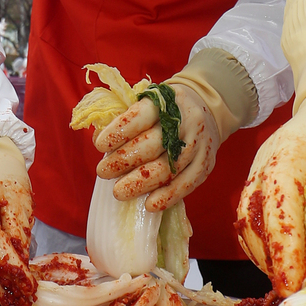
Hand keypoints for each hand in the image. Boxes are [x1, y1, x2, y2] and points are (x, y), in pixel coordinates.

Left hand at [95, 82, 220, 211]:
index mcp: (166, 100)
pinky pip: (187, 183)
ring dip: (142, 183)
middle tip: (103, 171)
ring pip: (169, 167)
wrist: (205, 109)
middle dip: (125, 160)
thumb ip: (124, 120)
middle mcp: (185, 120)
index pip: (142, 115)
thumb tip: (99, 140)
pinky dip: (168, 196)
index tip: (100, 145)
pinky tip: (149, 205)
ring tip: (119, 192)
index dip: (121, 131)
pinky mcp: (206, 163)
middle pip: (154, 144)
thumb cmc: (165, 110)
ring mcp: (198, 143)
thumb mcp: (147, 103)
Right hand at [236, 81, 305, 294]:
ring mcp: (257, 175)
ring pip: (247, 226)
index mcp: (291, 151)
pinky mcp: (260, 187)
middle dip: (272, 260)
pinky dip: (267, 249)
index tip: (295, 281)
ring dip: (267, 258)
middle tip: (299, 293)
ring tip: (296, 284)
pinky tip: (292, 266)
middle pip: (252, 219)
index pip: (279, 202)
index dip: (284, 244)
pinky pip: (253, 224)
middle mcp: (264, 164)